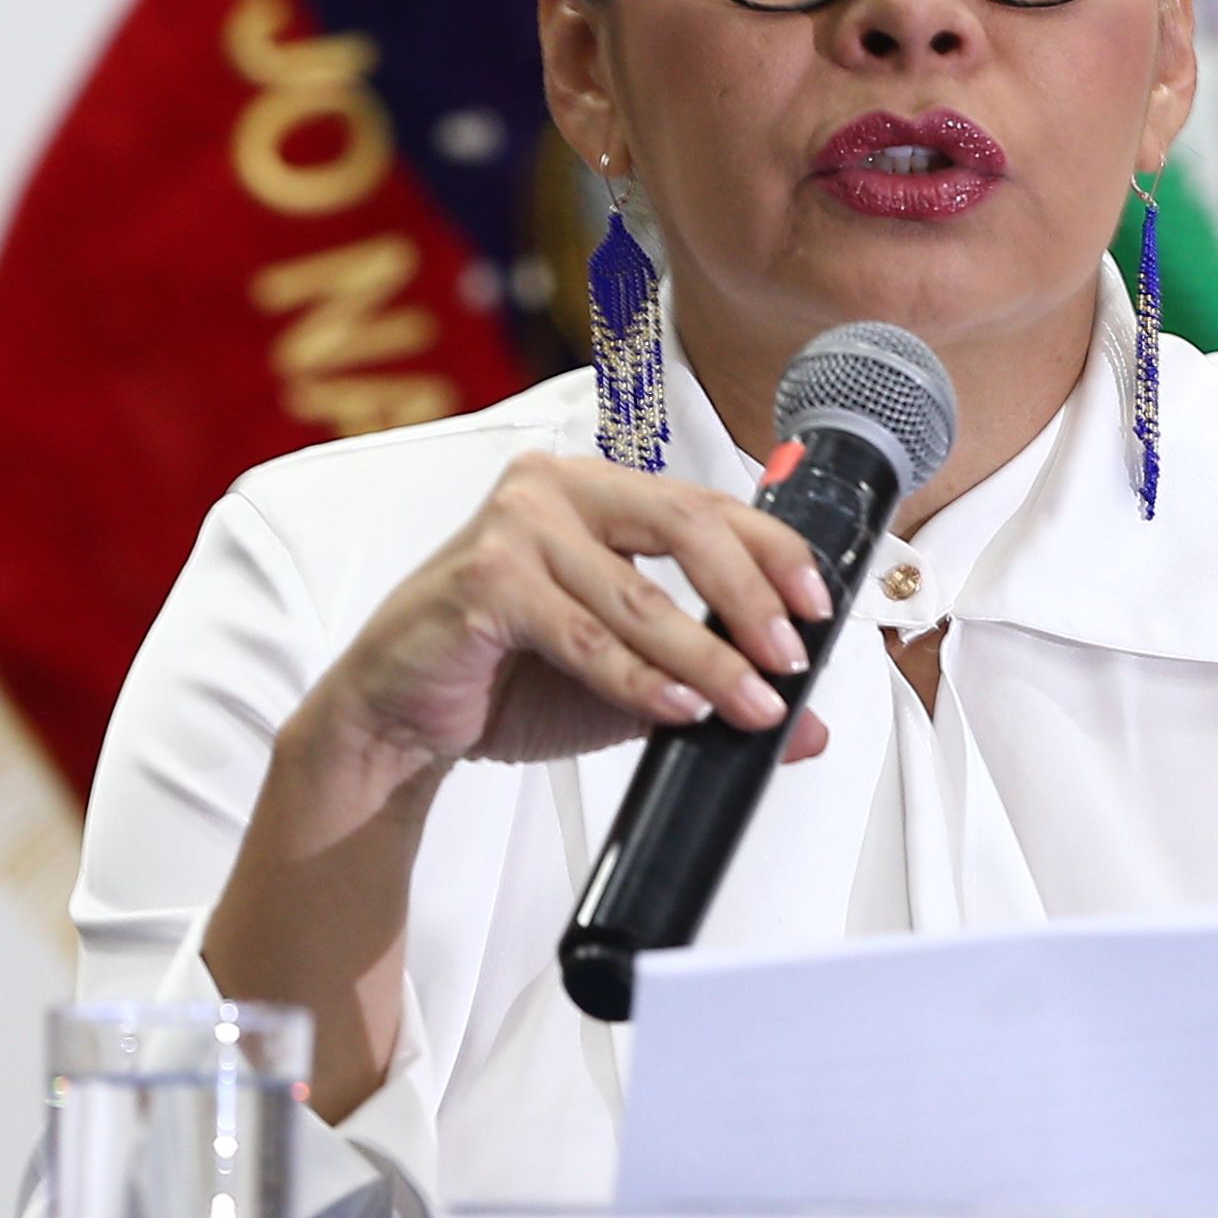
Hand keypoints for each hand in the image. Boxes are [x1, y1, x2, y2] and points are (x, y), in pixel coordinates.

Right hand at [286, 451, 838, 800]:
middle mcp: (555, 490)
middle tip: (790, 659)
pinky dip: (640, 680)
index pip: (707, 505)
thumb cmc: (505, 676)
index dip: (773, 552)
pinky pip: (584, 637)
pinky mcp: (483, 582)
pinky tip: (679, 708)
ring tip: (751, 706)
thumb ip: (708, 688)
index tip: (821, 606)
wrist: (397, 715)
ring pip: (639, 598)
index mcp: (596, 490)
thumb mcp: (628, 682)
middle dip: (751, 599)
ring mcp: (514, 529)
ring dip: (707, 660)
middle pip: (685, 528)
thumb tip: (805, 727)